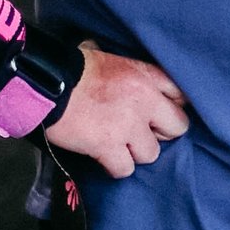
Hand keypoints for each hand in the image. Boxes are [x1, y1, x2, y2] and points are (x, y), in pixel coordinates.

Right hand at [46, 42, 189, 179]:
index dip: (172, 108)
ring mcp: (128, 125)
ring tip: (118, 146)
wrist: (46, 83)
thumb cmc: (76, 68)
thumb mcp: (114, 60)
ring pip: (152, 153)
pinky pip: (125, 169)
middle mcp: (145, 101)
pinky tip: (105, 158)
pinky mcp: (108, 146)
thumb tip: (138, 81)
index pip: (183, 95)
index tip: (161, 114)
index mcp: (146, 75)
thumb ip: (133, 73)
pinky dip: (115, 167)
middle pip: (177, 128)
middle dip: (160, 133)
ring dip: (135, 152)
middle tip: (140, 133)